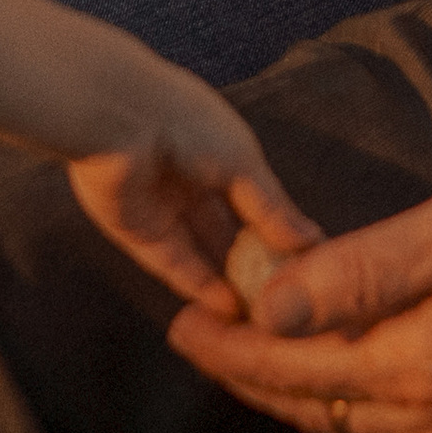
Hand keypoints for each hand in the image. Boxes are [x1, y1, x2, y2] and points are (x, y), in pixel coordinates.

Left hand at [69, 56, 322, 316]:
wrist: (120, 117)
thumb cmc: (188, 122)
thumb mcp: (243, 162)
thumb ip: (273, 206)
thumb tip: (311, 240)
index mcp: (220, 152)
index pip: (256, 202)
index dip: (279, 232)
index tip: (307, 266)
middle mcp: (193, 182)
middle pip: (229, 234)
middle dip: (254, 266)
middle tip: (285, 300)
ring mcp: (164, 209)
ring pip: (203, 254)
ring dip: (229, 283)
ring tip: (260, 314)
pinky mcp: (138, 233)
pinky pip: (174, 264)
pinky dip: (199, 285)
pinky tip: (227, 308)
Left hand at [166, 163, 431, 432]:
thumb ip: (368, 267)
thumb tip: (272, 300)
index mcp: (427, 363)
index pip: (296, 366)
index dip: (232, 346)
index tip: (183, 320)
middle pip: (317, 407)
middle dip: (250, 376)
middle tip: (198, 341)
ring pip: (356, 429)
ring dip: (298, 396)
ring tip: (256, 359)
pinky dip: (354, 409)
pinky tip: (348, 380)